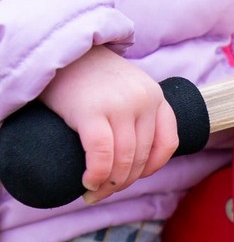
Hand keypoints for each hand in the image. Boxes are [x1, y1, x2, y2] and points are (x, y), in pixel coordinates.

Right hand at [39, 45, 178, 203]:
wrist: (57, 49)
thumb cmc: (90, 76)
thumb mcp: (126, 89)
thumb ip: (139, 114)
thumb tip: (139, 161)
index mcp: (156, 96)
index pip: (168, 144)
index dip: (152, 167)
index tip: (133, 176)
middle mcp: (144, 100)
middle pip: (142, 156)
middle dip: (124, 181)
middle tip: (104, 192)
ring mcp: (119, 104)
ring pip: (124, 160)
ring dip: (110, 185)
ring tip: (94, 191)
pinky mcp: (91, 110)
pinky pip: (102, 155)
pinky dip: (97, 175)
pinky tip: (88, 182)